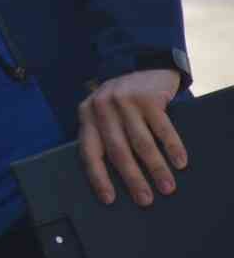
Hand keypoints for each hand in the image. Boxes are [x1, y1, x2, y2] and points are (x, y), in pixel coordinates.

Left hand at [77, 68, 186, 206]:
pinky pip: (162, 128)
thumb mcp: (103, 113)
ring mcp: (125, 100)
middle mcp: (102, 107)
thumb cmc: (121, 101)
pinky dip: (172, 147)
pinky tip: (180, 163)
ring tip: (167, 187)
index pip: (89, 150)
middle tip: (145, 200)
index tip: (109, 199)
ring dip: (155, 168)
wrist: (141, 65)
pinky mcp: (148, 96)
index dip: (98, 176)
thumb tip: (114, 178)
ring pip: (141, 142)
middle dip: (132, 178)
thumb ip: (103, 135)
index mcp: (87, 114)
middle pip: (117, 150)